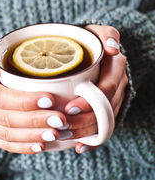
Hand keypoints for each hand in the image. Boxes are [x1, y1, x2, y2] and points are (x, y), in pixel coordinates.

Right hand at [0, 49, 67, 153]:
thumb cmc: (5, 62)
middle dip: (35, 120)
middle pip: (7, 118)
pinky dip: (25, 146)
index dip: (25, 101)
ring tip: (55, 133)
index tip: (50, 99)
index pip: (1, 97)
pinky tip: (41, 145)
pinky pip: (7, 145)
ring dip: (33, 135)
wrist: (1, 76)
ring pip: (9, 134)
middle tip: (60, 119)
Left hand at [63, 25, 127, 153]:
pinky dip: (93, 140)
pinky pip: (104, 126)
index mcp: (116, 68)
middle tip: (62, 126)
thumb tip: (113, 49)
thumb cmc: (92, 40)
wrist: (94, 50)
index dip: (89, 101)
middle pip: (104, 109)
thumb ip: (108, 35)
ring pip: (104, 121)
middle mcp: (118, 85)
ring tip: (64, 136)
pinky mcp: (108, 107)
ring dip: (85, 131)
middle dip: (84, 121)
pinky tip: (80, 147)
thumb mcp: (99, 32)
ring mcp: (114, 98)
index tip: (69, 108)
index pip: (106, 89)